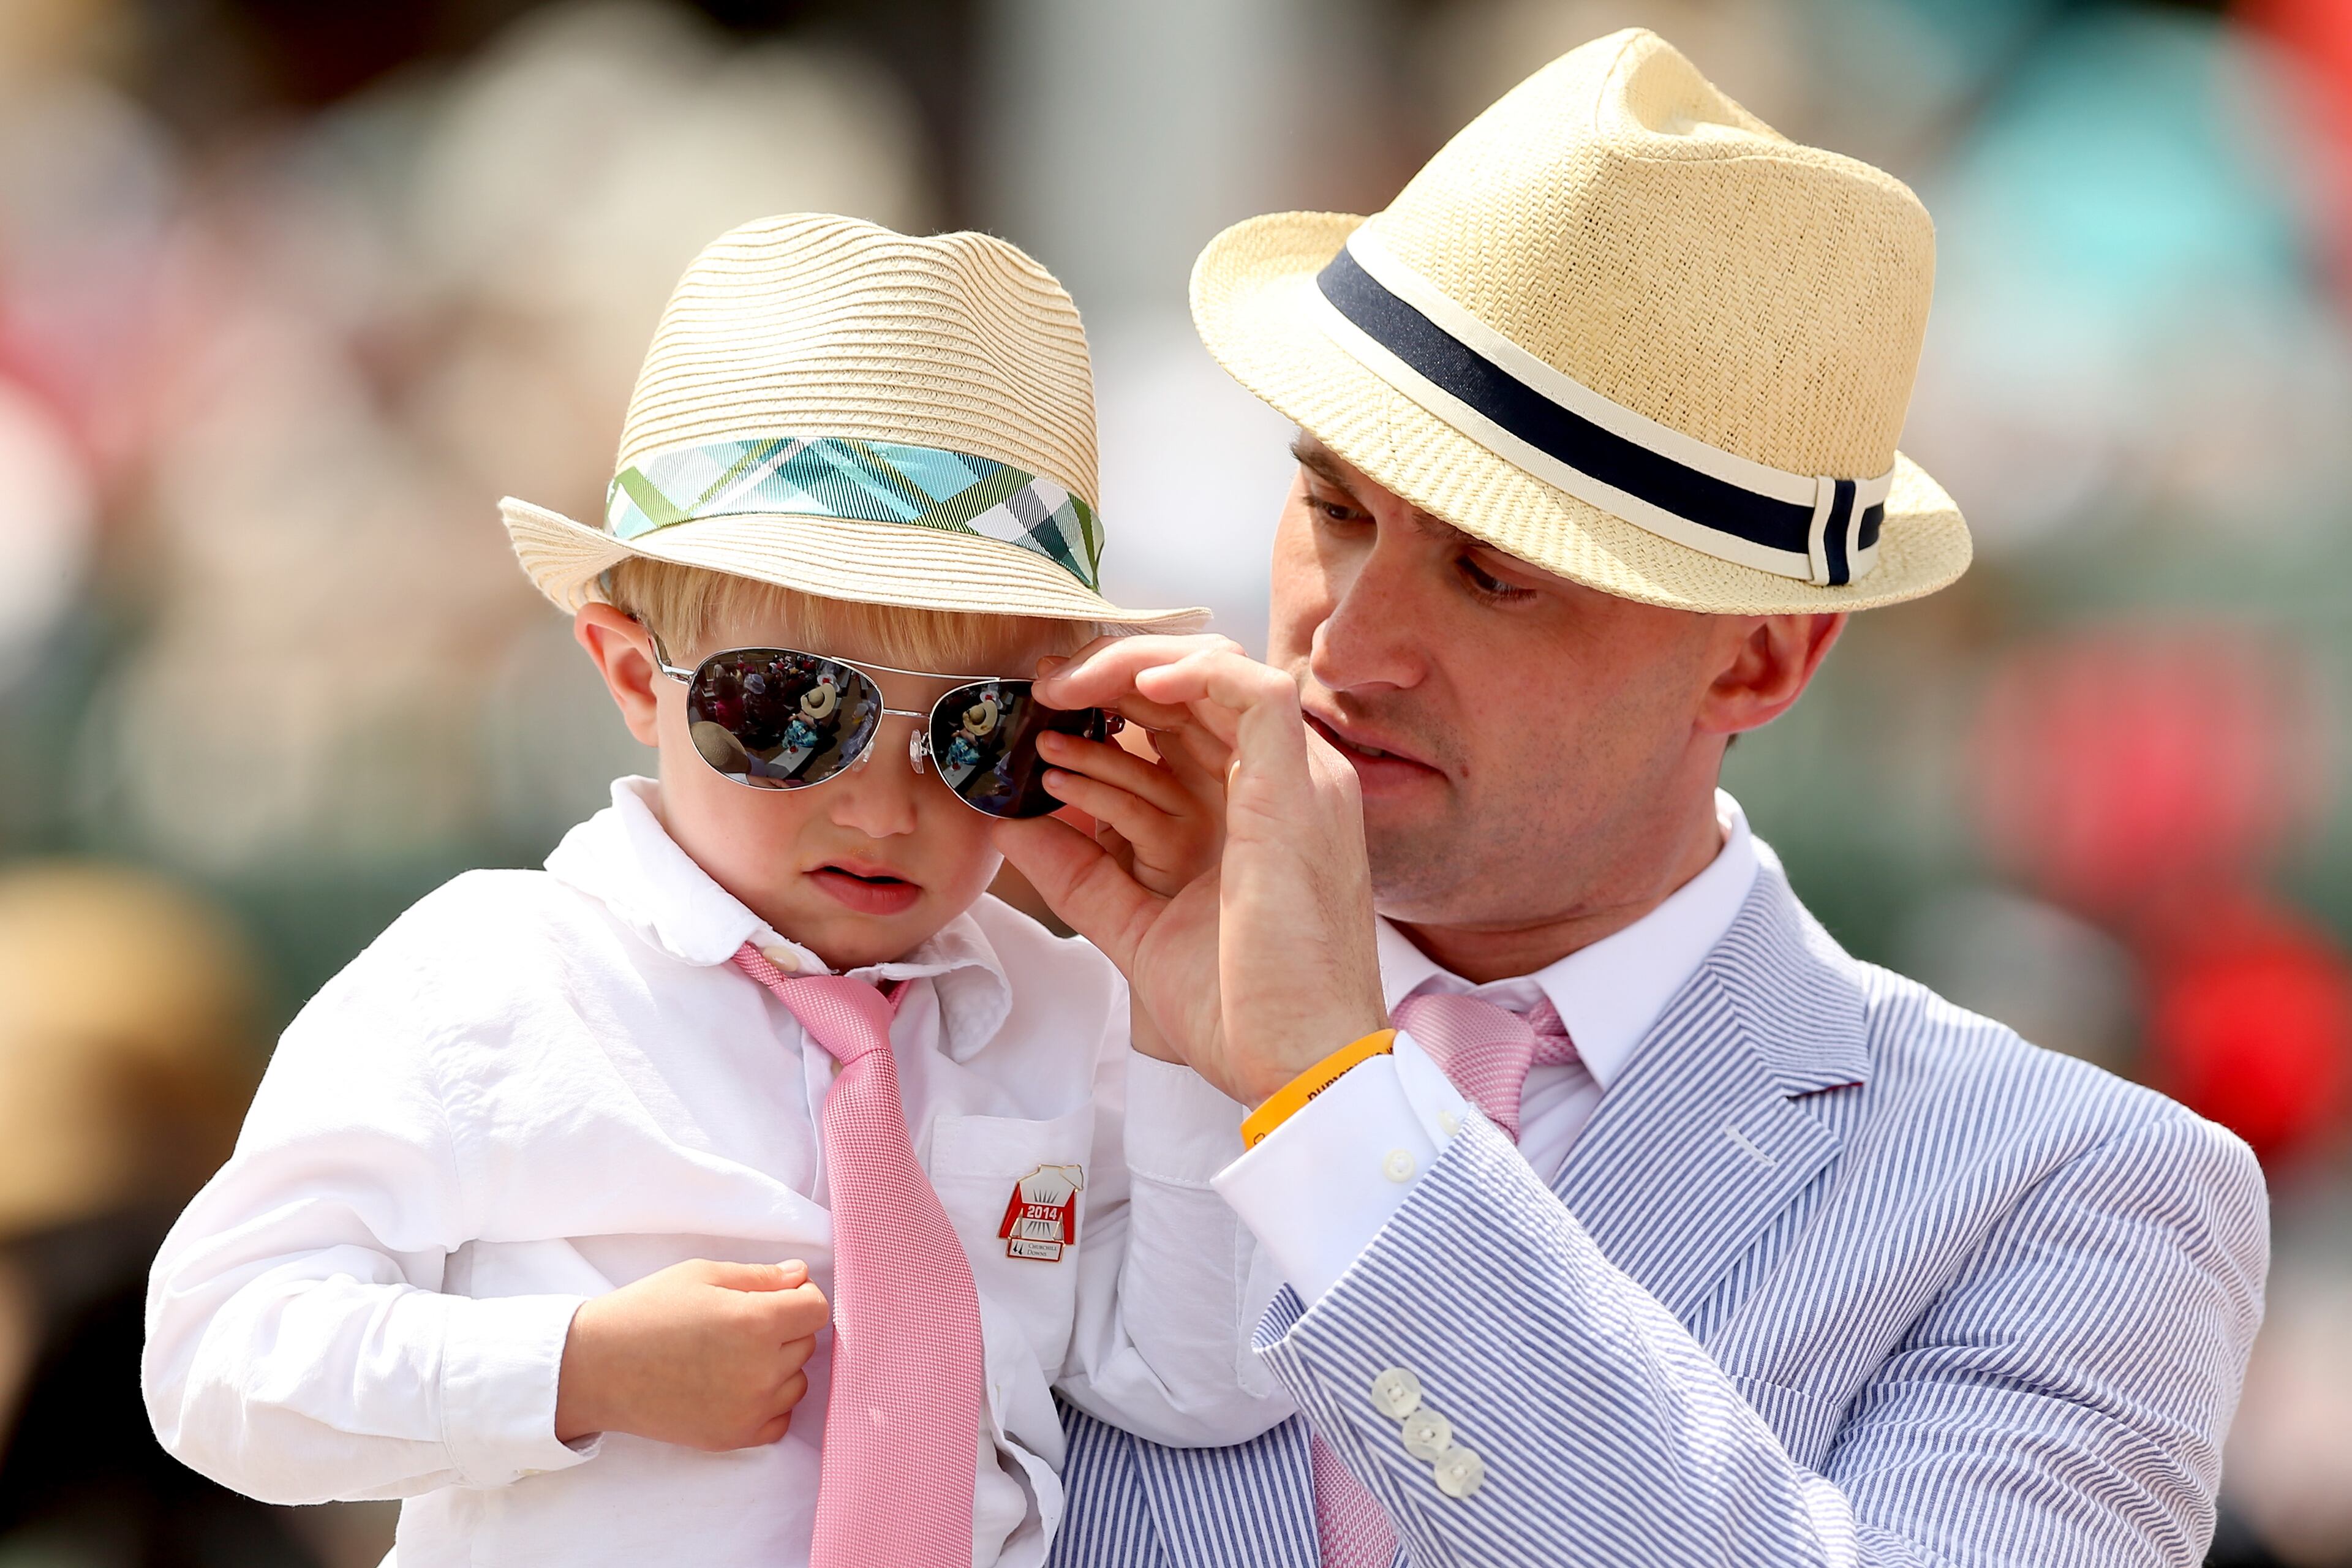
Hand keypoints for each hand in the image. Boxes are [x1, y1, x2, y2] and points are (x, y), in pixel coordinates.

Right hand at [554, 1258, 827, 1449]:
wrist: (597, 1368)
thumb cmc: (646, 1312)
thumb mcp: (703, 1274)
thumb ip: (760, 1276)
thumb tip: (800, 1276)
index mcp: (756, 1322)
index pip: (816, 1309)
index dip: (801, 1297)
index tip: (778, 1296)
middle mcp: (761, 1370)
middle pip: (806, 1344)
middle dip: (784, 1329)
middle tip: (741, 1323)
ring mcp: (748, 1409)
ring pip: (796, 1383)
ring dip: (779, 1367)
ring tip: (735, 1356)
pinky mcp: (733, 1437)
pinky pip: (779, 1421)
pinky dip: (768, 1404)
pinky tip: (737, 1387)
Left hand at [994, 636, 1388, 1105]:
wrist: (1299, 1066)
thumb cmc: (1238, 1012)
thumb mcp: (1137, 926)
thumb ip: (1079, 873)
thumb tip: (1010, 824)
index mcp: (1251, 813)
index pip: (1185, 723)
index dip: (1113, 703)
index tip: (1043, 715)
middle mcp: (1282, 785)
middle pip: (1197, 686)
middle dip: (1111, 674)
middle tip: (1041, 687)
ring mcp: (1300, 782)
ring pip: (1220, 673)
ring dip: (1133, 667)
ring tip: (1061, 689)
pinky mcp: (1301, 788)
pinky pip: (1255, 692)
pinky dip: (1194, 674)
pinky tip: (1133, 690)